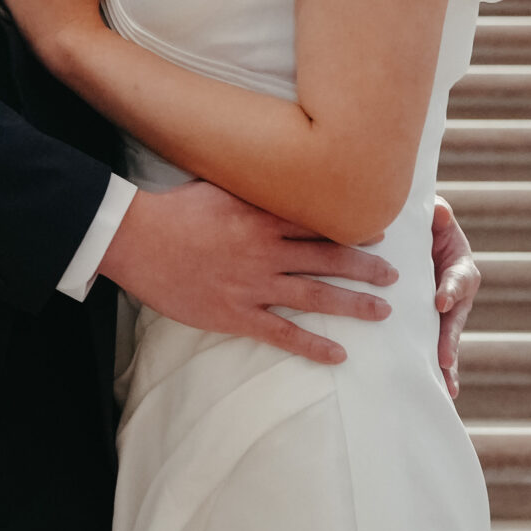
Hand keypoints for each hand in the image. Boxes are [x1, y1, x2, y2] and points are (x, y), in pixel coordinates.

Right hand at [102, 178, 397, 367]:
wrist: (136, 238)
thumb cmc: (173, 209)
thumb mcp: (217, 186)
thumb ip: (250, 189)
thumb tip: (276, 176)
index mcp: (262, 217)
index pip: (319, 223)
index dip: (353, 228)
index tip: (381, 232)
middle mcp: (266, 250)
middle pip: (328, 259)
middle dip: (366, 267)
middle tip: (394, 274)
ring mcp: (253, 285)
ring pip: (315, 296)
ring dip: (353, 305)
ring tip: (382, 312)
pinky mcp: (236, 314)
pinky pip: (283, 333)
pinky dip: (313, 346)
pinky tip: (339, 355)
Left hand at [432, 192, 480, 398]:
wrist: (419, 239)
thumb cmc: (427, 225)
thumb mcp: (435, 217)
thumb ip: (438, 215)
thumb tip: (439, 212)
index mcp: (460, 266)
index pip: (458, 279)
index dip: (451, 289)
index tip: (440, 301)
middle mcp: (457, 293)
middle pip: (456, 319)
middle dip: (450, 339)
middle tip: (444, 357)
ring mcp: (446, 312)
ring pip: (448, 339)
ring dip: (447, 362)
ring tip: (446, 386)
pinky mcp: (432, 324)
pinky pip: (436, 347)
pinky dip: (440, 369)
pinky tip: (442, 391)